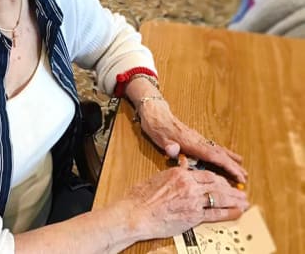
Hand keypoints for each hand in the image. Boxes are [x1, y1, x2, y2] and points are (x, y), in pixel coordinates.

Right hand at [125, 163, 248, 240]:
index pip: (206, 174)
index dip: (218, 179)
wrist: (138, 212)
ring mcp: (193, 201)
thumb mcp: (159, 177)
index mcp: (181, 174)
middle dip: (230, 189)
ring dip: (234, 200)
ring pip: (219, 198)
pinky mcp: (193, 216)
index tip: (225, 181)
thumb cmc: (143, 195)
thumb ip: (175, 172)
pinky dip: (229, 213)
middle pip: (216, 185)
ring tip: (244, 201)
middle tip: (240, 191)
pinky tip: (238, 212)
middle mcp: (189, 185)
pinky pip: (216, 214)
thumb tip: (183, 165)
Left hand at [138, 99, 247, 183]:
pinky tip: (227, 156)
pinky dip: (223, 152)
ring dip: (231, 159)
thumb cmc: (155, 125)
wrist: (155, 111)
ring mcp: (197, 137)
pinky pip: (212, 146)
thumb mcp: (157, 136)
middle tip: (246, 178)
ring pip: (218, 149)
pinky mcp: (195, 137)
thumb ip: (167, 144)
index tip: (239, 176)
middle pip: (219, 153)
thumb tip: (173, 150)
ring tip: (243, 168)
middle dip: (233, 166)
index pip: (213, 156)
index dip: (227, 167)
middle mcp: (197, 139)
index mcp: (190, 142)